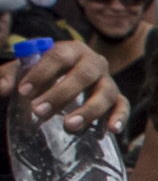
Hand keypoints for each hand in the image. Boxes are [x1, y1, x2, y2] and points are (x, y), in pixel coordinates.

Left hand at [0, 38, 121, 136]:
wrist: (66, 78)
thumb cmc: (44, 74)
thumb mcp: (25, 70)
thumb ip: (11, 76)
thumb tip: (3, 88)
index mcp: (71, 49)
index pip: (59, 56)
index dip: (41, 72)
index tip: (23, 91)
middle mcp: (94, 62)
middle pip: (85, 75)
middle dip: (61, 94)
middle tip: (38, 111)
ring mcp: (108, 81)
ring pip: (106, 93)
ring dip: (89, 110)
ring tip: (69, 125)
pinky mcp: (117, 98)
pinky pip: (123, 106)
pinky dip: (119, 117)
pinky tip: (111, 130)